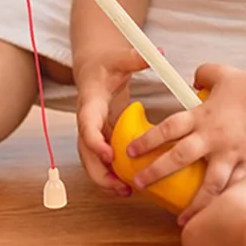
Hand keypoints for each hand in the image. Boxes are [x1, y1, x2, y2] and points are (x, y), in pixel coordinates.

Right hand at [75, 46, 149, 196]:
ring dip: (104, 178)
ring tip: (125, 192)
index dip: (95, 142)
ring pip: (91, 161)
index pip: (86, 125)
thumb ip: (136, 57)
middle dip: (99, 172)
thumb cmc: (106, 64)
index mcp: (90, 102)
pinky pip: (101, 160)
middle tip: (119, 186)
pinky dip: (111, 174)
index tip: (110, 155)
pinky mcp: (101, 138)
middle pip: (85, 152)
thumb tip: (160, 53)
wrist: (92, 69)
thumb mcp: (120, 58)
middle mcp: (87, 121)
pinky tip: (128, 185)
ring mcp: (92, 131)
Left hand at [127, 63, 245, 225]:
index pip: (169, 128)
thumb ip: (201, 75)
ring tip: (181, 221)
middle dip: (157, 172)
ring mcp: (231, 153)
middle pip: (181, 157)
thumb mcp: (219, 72)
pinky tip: (215, 216)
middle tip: (138, 183)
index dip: (148, 140)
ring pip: (210, 184)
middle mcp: (214, 137)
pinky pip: (233, 187)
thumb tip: (191, 81)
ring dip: (194, 204)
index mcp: (203, 115)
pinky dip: (223, 202)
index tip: (130, 151)